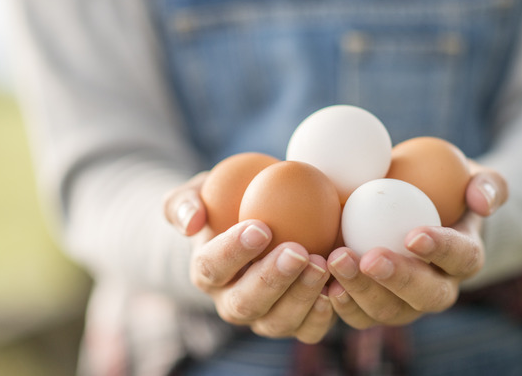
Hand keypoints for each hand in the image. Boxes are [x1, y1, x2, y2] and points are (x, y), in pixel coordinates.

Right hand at [163, 175, 336, 343]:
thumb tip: (191, 223)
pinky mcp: (297, 324)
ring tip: (321, 265)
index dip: (233, 251)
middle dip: (271, 280)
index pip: (212, 267)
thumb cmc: (232, 201)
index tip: (261, 227)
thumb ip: (186, 201)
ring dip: (300, 296)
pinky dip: (322, 315)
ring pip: (277, 322)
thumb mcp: (203, 191)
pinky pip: (307, 330)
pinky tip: (335, 289)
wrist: (265, 220)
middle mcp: (232, 303)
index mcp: (207, 272)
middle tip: (297, 252)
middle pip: (245, 303)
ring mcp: (265, 318)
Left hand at [326, 162, 507, 328]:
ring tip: (335, 261)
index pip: (461, 257)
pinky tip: (319, 280)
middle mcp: (439, 289)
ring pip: (388, 311)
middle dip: (398, 281)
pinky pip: (357, 315)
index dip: (441, 250)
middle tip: (369, 258)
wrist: (411, 211)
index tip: (413, 235)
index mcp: (466, 257)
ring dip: (360, 291)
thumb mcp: (470, 175)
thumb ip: (487, 183)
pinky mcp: (371, 308)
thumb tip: (483, 202)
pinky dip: (338, 302)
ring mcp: (405, 304)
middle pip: (425, 296)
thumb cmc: (443, 188)